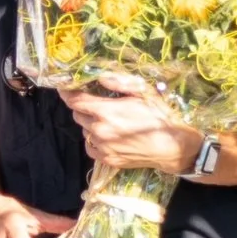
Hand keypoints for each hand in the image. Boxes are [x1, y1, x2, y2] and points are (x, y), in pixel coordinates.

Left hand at [60, 75, 201, 173]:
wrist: (171, 147)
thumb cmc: (159, 116)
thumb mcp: (143, 92)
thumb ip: (119, 82)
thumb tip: (99, 77)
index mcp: (105, 111)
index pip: (75, 100)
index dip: (67, 92)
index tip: (64, 87)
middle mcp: (99, 130)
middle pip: (77, 115)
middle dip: (83, 107)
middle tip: (97, 103)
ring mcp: (102, 147)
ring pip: (85, 132)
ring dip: (90, 124)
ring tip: (109, 121)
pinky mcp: (107, 160)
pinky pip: (91, 147)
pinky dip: (95, 140)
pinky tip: (109, 136)